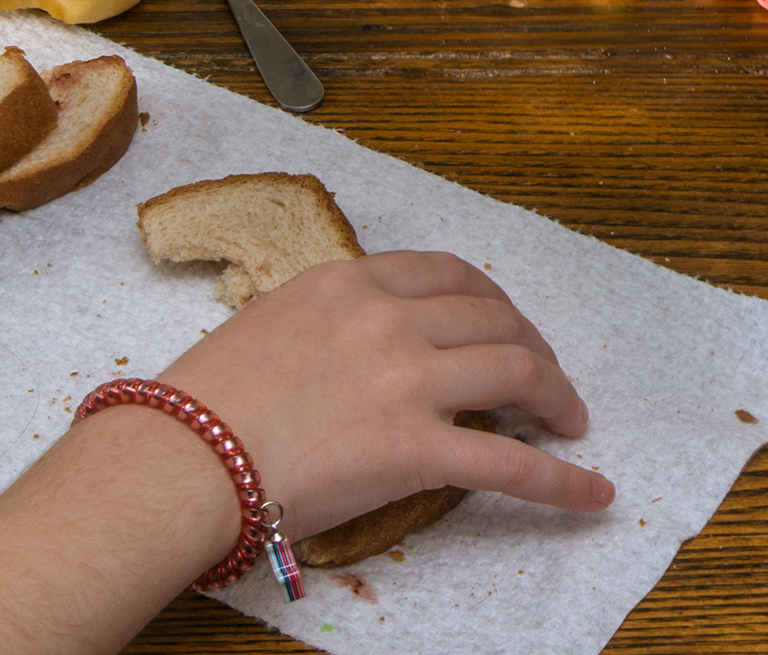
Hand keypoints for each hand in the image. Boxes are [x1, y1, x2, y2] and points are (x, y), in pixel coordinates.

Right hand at [154, 250, 614, 539]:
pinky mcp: (419, 449)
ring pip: (517, 370)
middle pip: (494, 317)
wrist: (176, 461)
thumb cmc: (201, 406)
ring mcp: (409, 381)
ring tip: (569, 421)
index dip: (491, 301)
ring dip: (555, 395)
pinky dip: (561, 480)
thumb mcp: (269, 325)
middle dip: (532, 346)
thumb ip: (327, 324)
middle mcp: (389, 319)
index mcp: (350, 283)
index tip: (506, 323)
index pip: (448, 275)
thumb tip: (356, 350)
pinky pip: (511, 462)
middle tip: (543, 378)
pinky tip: (591, 491)